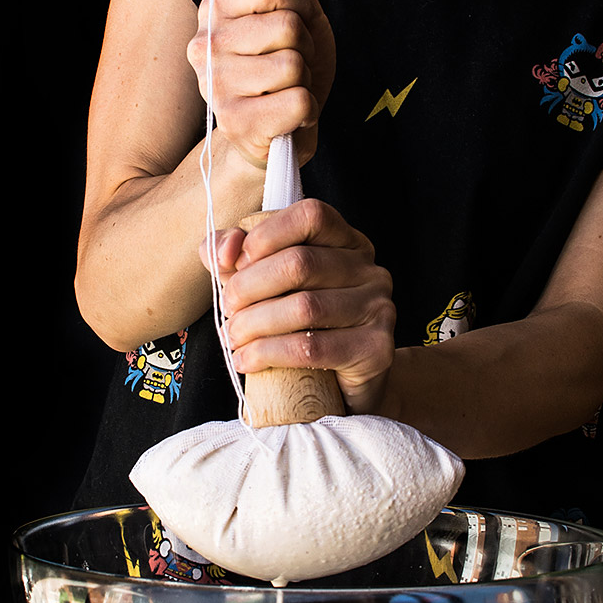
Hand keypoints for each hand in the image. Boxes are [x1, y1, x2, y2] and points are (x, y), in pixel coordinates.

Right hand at [187, 0, 335, 169]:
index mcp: (214, 8)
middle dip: (306, 45)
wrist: (281, 129)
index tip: (296, 23)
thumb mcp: (296, 7)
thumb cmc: (286, 64)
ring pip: (293, 65)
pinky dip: (306, 110)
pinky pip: (297, 102)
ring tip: (288, 88)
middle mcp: (204, 45)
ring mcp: (215, 87)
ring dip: (305, 79)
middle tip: (293, 62)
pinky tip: (290, 115)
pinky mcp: (235, 125)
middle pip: (288, 24)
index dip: (302, 2)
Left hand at [200, 199, 395, 415]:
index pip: (311, 216)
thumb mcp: (263, 285)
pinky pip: (312, 348)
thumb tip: (223, 249)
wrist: (344, 387)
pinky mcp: (375, 349)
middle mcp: (369, 270)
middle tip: (227, 311)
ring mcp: (379, 308)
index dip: (266, 234)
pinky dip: (268, 354)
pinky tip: (247, 360)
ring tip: (233, 339)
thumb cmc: (299, 329)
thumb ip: (234, 255)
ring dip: (254, 324)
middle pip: (300, 263)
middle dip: (249, 288)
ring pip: (304, 307)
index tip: (235, 263)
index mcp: (346, 242)